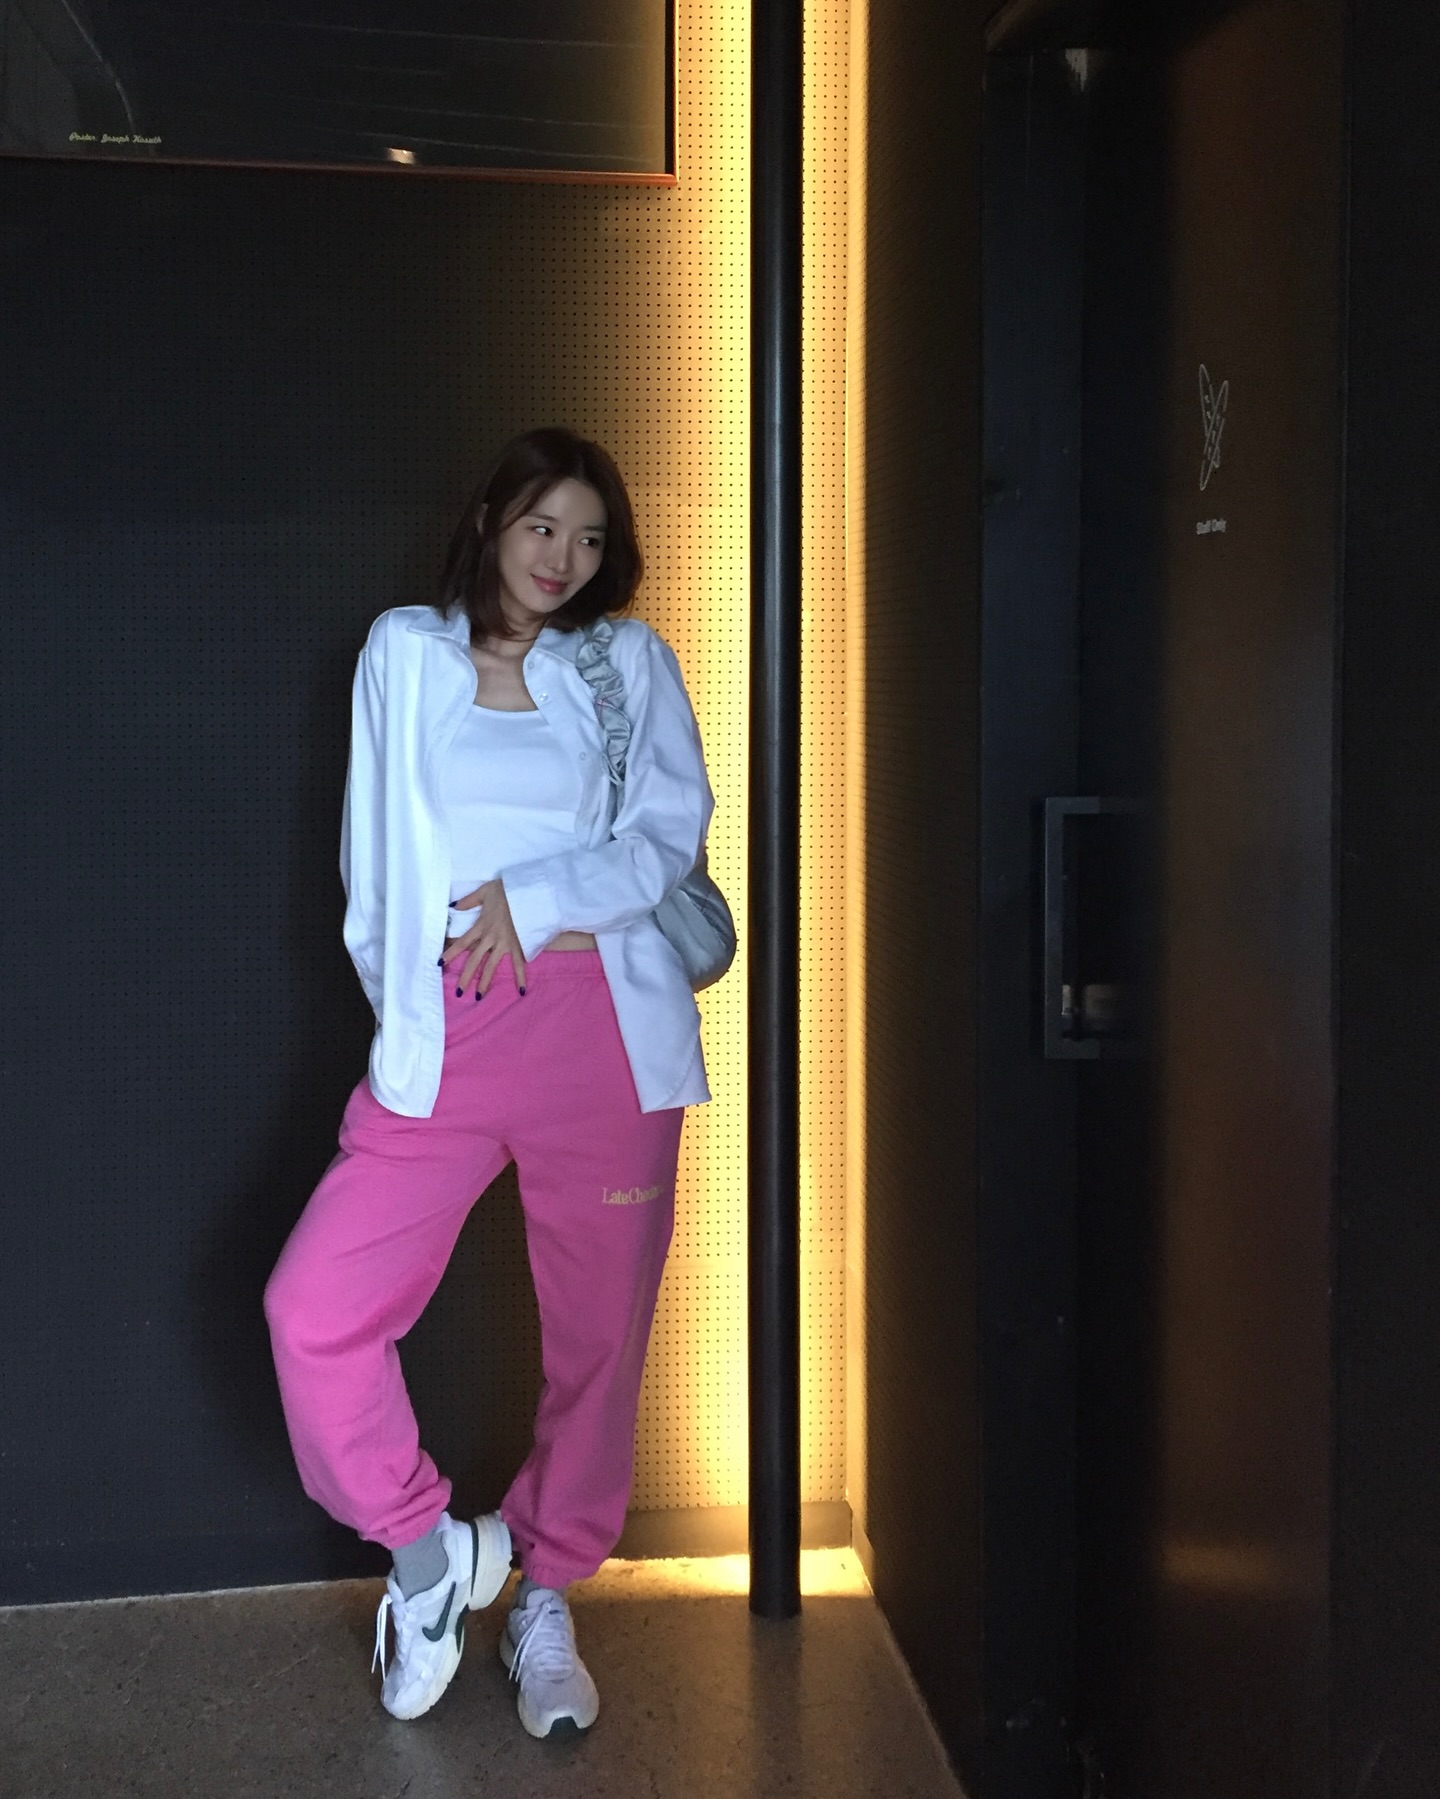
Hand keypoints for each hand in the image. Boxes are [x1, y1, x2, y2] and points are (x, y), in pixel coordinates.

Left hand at [442, 878, 527, 995]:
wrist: (530, 892)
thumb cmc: (508, 890)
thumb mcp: (485, 891)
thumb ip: (468, 900)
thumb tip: (453, 906)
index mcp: (481, 925)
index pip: (462, 942)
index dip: (451, 953)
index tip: (440, 963)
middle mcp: (491, 937)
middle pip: (474, 960)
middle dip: (465, 976)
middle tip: (458, 992)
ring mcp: (505, 943)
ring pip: (492, 965)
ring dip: (485, 982)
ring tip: (478, 997)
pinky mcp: (519, 945)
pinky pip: (519, 963)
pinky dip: (521, 977)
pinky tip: (521, 991)